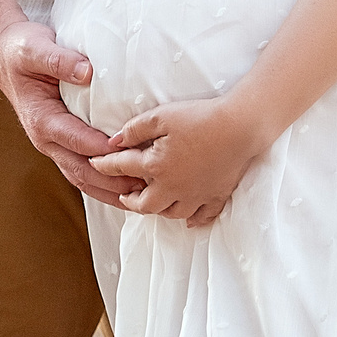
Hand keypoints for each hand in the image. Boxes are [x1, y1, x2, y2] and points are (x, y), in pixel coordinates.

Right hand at [0, 20, 136, 205]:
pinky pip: (82, 170)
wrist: (5, 55)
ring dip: (110, 191)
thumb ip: (60, 60)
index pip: (76, 140)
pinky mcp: (62, 144)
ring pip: (82, 178)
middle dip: (112, 182)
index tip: (129, 152)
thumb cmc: (21, 51)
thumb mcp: (36, 48)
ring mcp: (54, 145)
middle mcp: (46, 138)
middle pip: (81, 170)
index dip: (102, 149)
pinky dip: (104, 184)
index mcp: (42, 118)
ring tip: (141, 197)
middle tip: (144, 186)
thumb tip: (87, 72)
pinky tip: (126, 188)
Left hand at [89, 97, 267, 223]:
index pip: (122, 167)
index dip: (105, 165)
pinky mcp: (216, 197)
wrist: (240, 127)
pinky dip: (192, 220)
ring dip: (158, 209)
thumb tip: (113, 142)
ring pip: (171, 213)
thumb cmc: (200, 117)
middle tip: (124, 194)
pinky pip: (201, 217)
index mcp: (156, 166)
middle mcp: (172, 188)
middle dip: (130, 200)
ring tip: (152, 202)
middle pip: (144, 204)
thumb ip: (134, 130)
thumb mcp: (161, 116)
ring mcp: (195, 196)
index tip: (96, 163)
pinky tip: (188, 219)